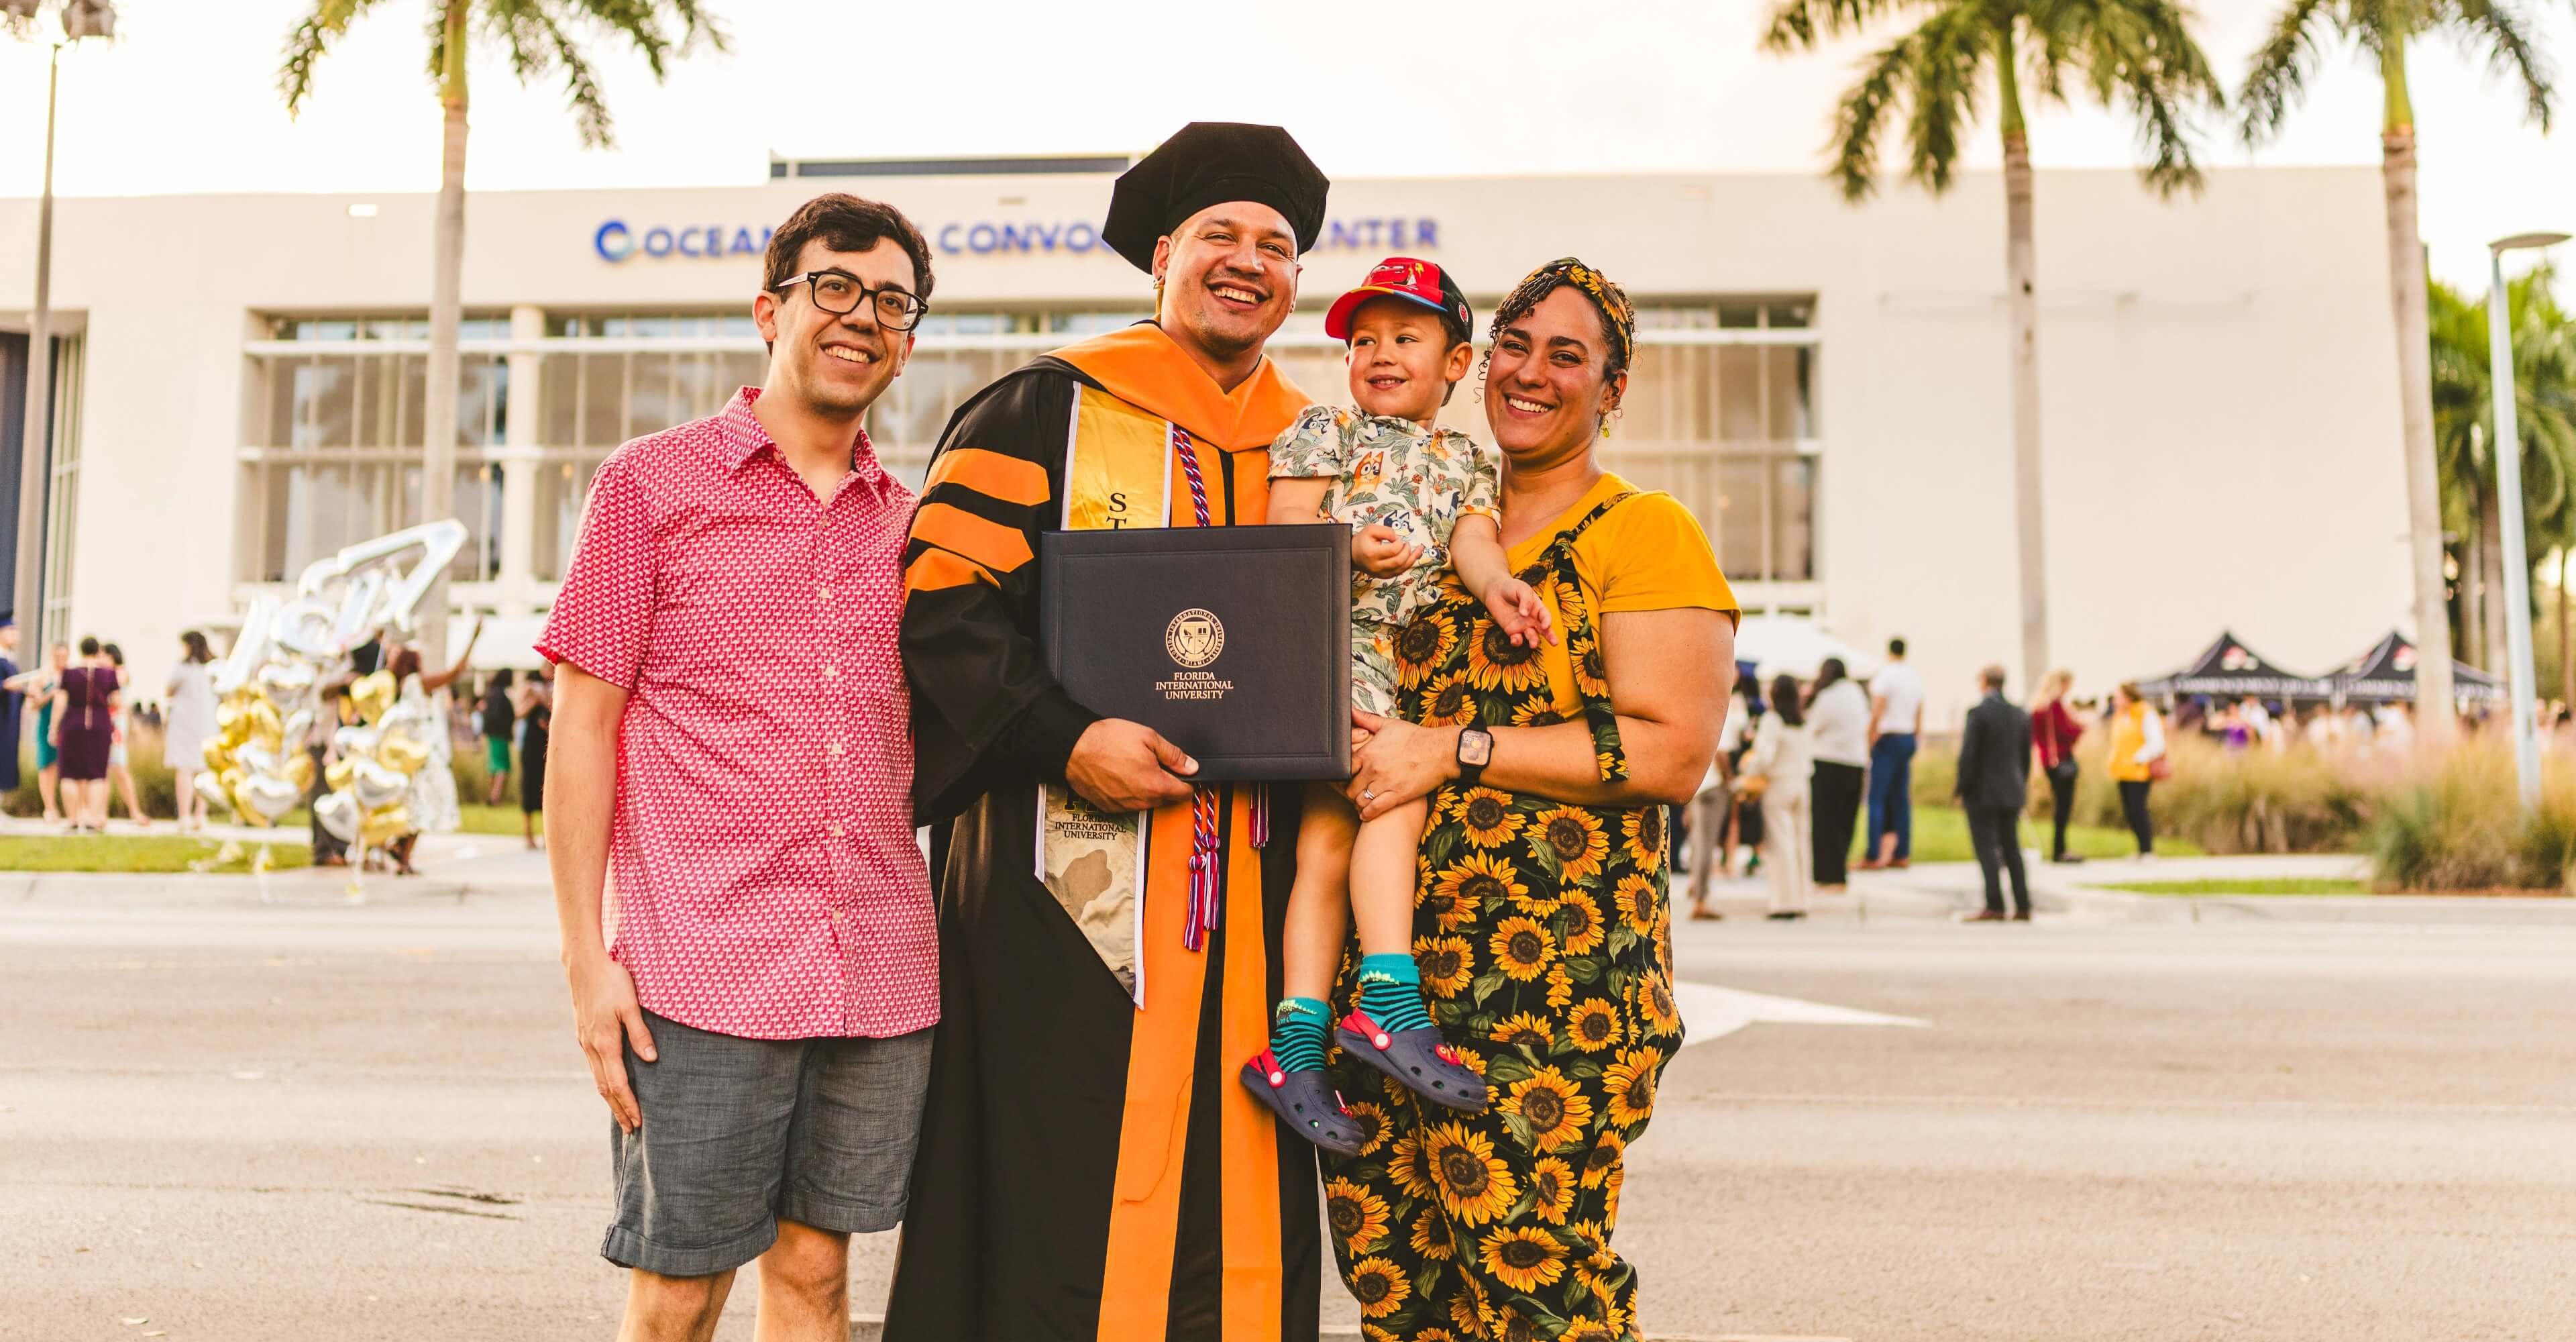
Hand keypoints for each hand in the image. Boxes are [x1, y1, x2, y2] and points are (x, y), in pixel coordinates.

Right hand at [567, 951, 654, 1133]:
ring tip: (621, 1114)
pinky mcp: (584, 1035)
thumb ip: (641, 1033)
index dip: (628, 1104)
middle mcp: (591, 1047)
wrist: (584, 965)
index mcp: (605, 1043)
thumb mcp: (631, 1005)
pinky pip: (594, 1066)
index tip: (639, 1121)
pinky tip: (610, 1085)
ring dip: (610, 1098)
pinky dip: (603, 1081)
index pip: (618, 1083)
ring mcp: (585, 1041)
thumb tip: (652, 1060)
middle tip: (631, 1129)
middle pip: (605, 1087)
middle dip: (618, 1109)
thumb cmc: (612, 981)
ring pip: (597, 1078)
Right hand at [1066, 718, 1197, 812]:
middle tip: (1156, 765)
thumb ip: (1174, 754)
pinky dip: (1130, 793)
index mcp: (1156, 785)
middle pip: (1166, 799)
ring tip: (1134, 767)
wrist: (1074, 748)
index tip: (1184, 774)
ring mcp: (1125, 807)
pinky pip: (1129, 804)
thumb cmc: (1107, 740)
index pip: (1184, 793)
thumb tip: (1191, 766)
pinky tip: (1122, 776)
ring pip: (1148, 802)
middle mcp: (1142, 801)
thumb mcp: (1148, 737)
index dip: (1188, 782)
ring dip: (1148, 789)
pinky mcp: (1110, 808)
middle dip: (1167, 784)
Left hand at [1347, 709, 1459, 821]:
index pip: (1343, 769)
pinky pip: (1375, 809)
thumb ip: (1366, 720)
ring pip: (1360, 800)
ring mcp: (1385, 783)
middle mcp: (1373, 769)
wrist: (1440, 751)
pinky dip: (1367, 814)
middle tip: (1353, 793)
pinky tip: (1366, 814)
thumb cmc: (1416, 737)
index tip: (1347, 777)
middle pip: (1349, 787)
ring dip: (1358, 803)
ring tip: (1360, 803)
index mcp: (1369, 752)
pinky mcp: (1397, 795)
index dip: (1342, 775)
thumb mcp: (1389, 724)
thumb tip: (1350, 711)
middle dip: (1349, 791)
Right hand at [1353, 525, 1423, 578]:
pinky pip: (1400, 572)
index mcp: (1372, 554)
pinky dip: (1408, 564)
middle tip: (1407, 544)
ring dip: (1413, 558)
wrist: (1353, 555)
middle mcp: (1376, 566)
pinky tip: (1413, 556)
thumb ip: (1385, 531)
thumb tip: (1397, 537)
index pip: (1393, 550)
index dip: (1399, 543)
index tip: (1397, 538)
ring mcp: (1381, 573)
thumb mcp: (1370, 530)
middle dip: (1407, 551)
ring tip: (1419, 549)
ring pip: (1402, 569)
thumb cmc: (1362, 542)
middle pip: (1399, 561)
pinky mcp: (1385, 576)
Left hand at [1479, 576, 1556, 646]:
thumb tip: (1525, 614)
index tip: (1546, 626)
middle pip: (1544, 629)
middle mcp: (1532, 619)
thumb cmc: (1512, 587)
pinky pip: (1517, 639)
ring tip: (1533, 645)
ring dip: (1534, 641)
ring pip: (1532, 636)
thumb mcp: (1522, 589)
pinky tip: (1515, 639)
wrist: (1495, 591)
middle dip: (1550, 636)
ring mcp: (1523, 626)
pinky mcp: (1512, 631)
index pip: (1545, 616)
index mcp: (1538, 608)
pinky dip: (1517, 641)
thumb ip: (1526, 601)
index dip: (1547, 621)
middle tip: (1555, 643)